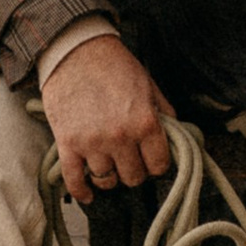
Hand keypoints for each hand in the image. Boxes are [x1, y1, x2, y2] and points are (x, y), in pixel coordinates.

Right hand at [40, 34, 173, 205]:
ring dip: (110, 176)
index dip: (157, 164)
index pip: (159, 165)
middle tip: (130, 160)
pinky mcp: (67, 144)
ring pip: (107, 181)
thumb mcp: (148, 85)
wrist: (75, 51)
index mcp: (145, 122)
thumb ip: (164, 113)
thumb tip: (178, 135)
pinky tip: (89, 194)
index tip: (151, 159)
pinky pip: (75, 180)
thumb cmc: (115, 66)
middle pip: (133, 177)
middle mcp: (120, 137)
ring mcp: (92, 143)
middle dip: (134, 171)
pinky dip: (82, 191)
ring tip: (109, 164)